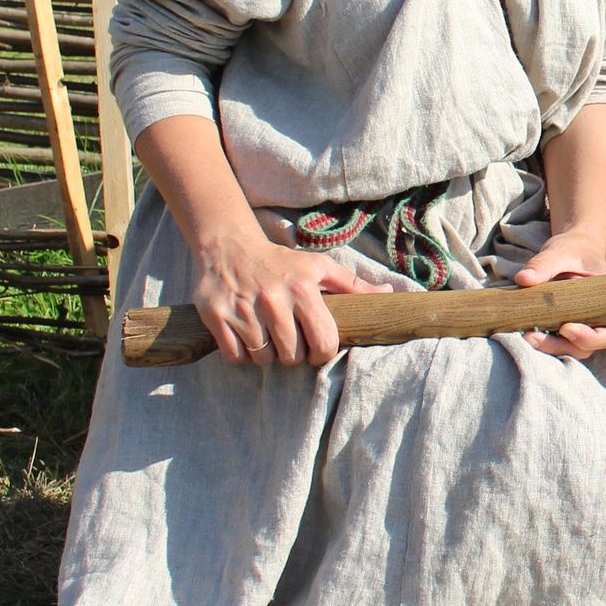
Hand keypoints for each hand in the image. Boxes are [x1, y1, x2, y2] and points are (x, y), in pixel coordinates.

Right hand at [191, 230, 389, 366]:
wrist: (228, 247)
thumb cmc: (280, 262)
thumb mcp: (318, 267)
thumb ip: (353, 285)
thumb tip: (389, 294)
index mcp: (303, 289)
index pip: (323, 343)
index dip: (322, 353)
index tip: (316, 349)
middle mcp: (273, 299)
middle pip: (292, 355)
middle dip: (293, 353)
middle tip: (288, 339)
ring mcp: (243, 309)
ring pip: (264, 358)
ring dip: (267, 355)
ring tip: (267, 335)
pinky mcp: (216, 316)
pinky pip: (236, 356)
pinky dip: (242, 354)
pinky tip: (246, 337)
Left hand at [513, 227, 605, 357]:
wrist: (572, 248)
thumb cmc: (574, 249)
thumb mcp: (560, 252)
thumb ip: (543, 264)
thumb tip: (523, 278)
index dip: (590, 338)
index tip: (566, 328)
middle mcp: (599, 319)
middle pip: (587, 348)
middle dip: (561, 346)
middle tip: (533, 336)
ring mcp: (582, 325)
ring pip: (571, 348)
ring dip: (550, 346)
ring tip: (528, 335)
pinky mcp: (565, 326)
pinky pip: (558, 341)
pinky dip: (543, 340)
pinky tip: (526, 331)